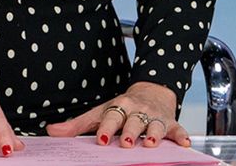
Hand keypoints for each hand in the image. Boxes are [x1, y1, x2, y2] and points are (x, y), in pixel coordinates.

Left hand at [46, 82, 189, 147]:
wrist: (153, 91)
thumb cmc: (124, 107)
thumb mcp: (101, 112)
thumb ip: (77, 125)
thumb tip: (51, 131)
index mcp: (120, 107)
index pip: (112, 116)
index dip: (107, 127)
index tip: (101, 138)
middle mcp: (139, 111)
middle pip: (135, 121)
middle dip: (131, 131)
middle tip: (126, 142)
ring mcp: (155, 117)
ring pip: (156, 125)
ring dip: (154, 134)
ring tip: (150, 143)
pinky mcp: (171, 122)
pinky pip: (177, 129)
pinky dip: (181, 135)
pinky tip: (183, 143)